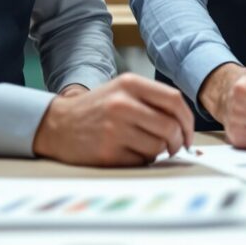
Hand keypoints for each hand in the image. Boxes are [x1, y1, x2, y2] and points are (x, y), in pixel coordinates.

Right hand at [33, 74, 192, 165]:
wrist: (57, 125)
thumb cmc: (96, 109)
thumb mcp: (121, 91)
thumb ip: (151, 100)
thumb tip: (185, 124)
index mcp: (129, 84)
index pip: (175, 100)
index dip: (188, 121)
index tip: (188, 133)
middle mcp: (122, 104)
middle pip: (171, 127)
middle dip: (178, 141)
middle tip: (174, 147)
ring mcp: (114, 129)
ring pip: (159, 146)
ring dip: (159, 152)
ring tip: (144, 147)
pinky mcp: (108, 152)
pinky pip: (142, 160)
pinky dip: (142, 160)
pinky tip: (128, 153)